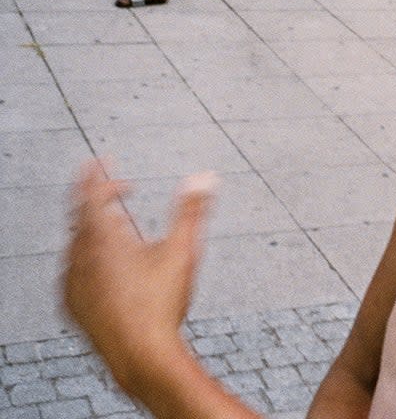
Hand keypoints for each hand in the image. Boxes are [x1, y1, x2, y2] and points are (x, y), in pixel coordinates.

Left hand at [62, 160, 216, 389]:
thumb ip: (192, 211)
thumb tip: (206, 177)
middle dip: (101, 199)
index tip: (101, 160)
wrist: (139, 354)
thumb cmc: (160, 303)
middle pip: (82, 216)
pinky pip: (73, 270)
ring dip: (94, 229)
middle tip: (123, 191)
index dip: (96, 174)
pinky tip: (107, 266)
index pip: (90, 193)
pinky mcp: (72, 304)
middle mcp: (80, 256)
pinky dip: (87, 257)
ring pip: (76, 244)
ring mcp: (72, 282)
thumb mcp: (184, 250)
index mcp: (103, 238)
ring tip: (118, 227)